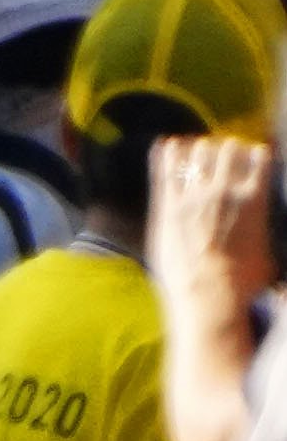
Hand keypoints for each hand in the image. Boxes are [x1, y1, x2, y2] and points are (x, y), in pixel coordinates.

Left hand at [150, 134, 276, 319]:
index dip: (256, 153)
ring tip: (196, 150)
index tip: (253, 155)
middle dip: (227, 150)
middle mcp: (226, 191)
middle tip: (223, 153)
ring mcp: (194, 197)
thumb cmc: (244, 282)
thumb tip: (283, 246)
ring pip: (197, 154)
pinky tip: (165, 146)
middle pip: (227, 150)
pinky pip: (166, 171)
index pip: (260, 157)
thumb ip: (268, 232)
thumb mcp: (271, 253)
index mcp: (255, 198)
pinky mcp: (168, 207)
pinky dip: (166, 155)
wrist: (208, 294)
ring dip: (198, 150)